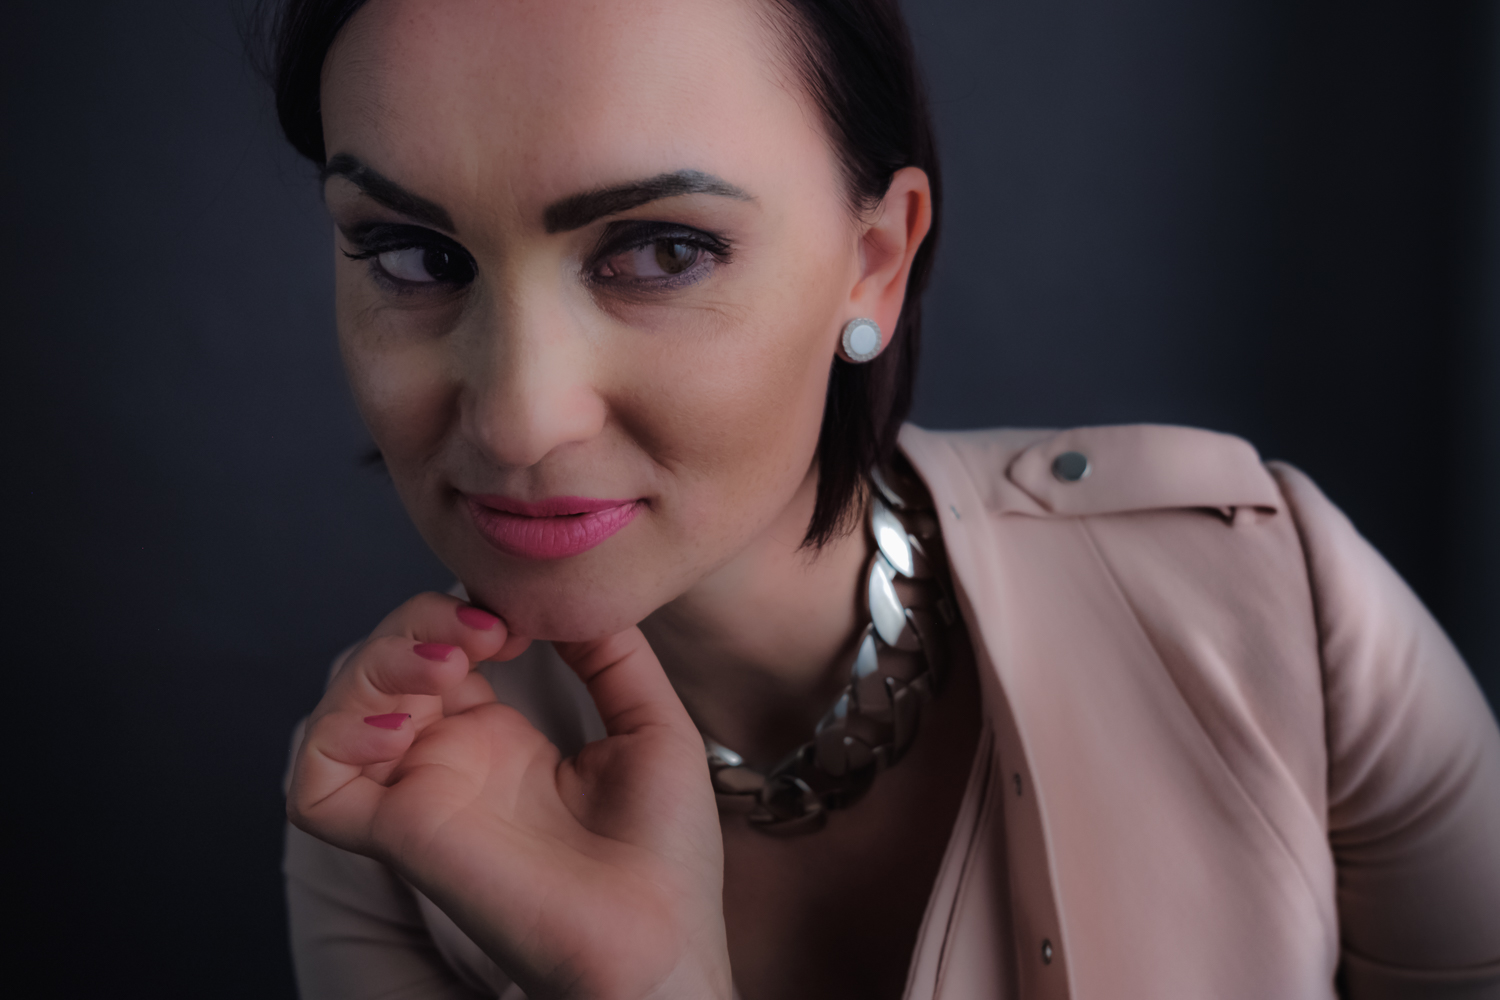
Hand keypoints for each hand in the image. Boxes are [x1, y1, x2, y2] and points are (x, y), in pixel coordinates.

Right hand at [287, 592, 731, 999]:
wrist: (662, 942)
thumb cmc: (664, 856)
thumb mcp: (649, 725)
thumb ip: (609, 653)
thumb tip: (567, 592)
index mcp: (502, 742)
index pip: (439, 653)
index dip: (458, 614)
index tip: (513, 615)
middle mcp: (451, 765)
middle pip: (385, 667)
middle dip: (416, 621)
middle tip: (483, 629)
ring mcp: (422, 798)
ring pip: (341, 712)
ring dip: (379, 662)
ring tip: (451, 663)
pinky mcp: (401, 836)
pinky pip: (316, 786)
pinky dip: (337, 736)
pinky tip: (405, 721)